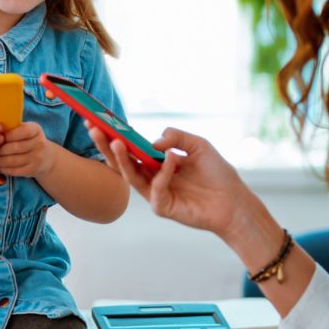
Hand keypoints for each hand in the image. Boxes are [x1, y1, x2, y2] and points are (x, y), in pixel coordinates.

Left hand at [0, 122, 54, 178]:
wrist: (46, 157)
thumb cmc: (28, 139)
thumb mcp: (26, 129)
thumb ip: (13, 128)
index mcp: (36, 130)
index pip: (23, 131)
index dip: (9, 134)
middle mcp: (39, 144)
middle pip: (16, 147)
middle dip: (0, 149)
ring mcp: (37, 158)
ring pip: (13, 160)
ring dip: (0, 160)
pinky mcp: (32, 170)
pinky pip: (14, 171)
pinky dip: (4, 168)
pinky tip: (0, 165)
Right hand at [87, 123, 256, 239]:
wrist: (234, 200)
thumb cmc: (217, 173)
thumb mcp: (198, 145)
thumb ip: (176, 137)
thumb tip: (153, 141)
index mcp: (156, 162)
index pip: (131, 148)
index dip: (114, 135)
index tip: (98, 120)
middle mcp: (151, 177)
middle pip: (123, 161)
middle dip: (107, 146)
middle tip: (94, 129)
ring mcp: (155, 193)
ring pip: (131, 176)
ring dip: (122, 159)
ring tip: (116, 142)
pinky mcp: (162, 207)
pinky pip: (155, 188)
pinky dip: (162, 173)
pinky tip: (171, 160)